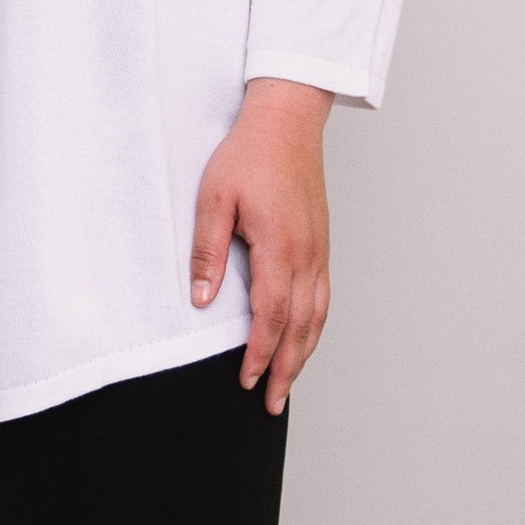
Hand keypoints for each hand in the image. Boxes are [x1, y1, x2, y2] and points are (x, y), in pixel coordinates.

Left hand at [189, 77, 332, 415]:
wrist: (287, 121)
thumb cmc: (248, 154)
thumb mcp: (214, 197)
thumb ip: (207, 250)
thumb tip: (200, 299)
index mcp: (279, 247)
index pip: (271, 316)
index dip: (259, 353)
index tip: (245, 380)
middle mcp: (306, 255)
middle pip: (300, 327)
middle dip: (285, 369)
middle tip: (269, 403)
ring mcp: (319, 250)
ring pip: (317, 316)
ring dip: (303, 353)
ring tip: (287, 382)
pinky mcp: (322, 242)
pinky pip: (323, 296)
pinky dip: (315, 326)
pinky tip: (305, 336)